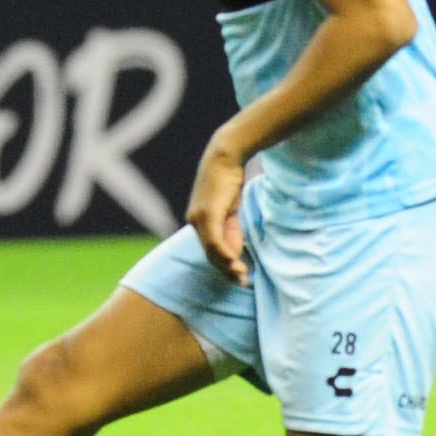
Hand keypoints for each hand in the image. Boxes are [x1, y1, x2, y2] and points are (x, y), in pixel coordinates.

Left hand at [187, 131, 250, 281]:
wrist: (225, 155)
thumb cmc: (229, 178)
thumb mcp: (231, 208)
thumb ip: (230, 229)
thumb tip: (235, 251)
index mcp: (198, 220)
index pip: (209, 249)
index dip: (223, 265)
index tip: (238, 276)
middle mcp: (194, 220)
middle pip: (209, 254)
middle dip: (226, 270)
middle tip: (242, 281)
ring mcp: (199, 218)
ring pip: (211, 250)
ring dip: (227, 264)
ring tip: (241, 274)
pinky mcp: (207, 214)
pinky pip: (214, 240)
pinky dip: (225, 253)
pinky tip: (236, 261)